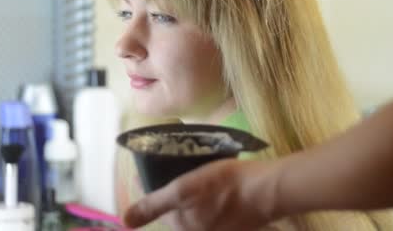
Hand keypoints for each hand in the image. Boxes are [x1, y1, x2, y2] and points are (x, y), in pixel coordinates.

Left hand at [123, 159, 282, 230]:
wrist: (269, 190)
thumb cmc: (224, 185)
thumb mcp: (184, 189)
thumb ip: (154, 204)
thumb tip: (124, 221)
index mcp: (183, 227)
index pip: (158, 208)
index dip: (153, 187)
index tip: (155, 169)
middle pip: (177, 211)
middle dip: (172, 193)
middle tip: (176, 168)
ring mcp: (219, 230)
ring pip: (195, 210)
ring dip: (192, 195)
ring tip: (196, 173)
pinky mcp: (235, 225)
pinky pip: (214, 211)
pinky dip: (210, 199)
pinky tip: (217, 185)